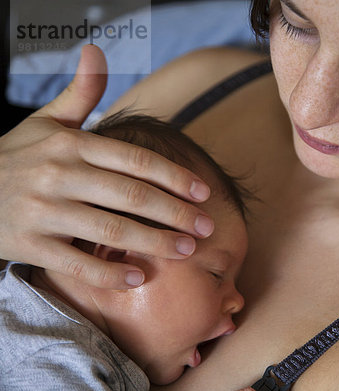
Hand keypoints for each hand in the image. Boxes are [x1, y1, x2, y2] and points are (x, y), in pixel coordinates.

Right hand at [0, 45, 212, 288]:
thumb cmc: (17, 156)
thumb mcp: (45, 120)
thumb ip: (79, 92)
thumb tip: (96, 50)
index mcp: (70, 144)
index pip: (134, 160)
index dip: (174, 176)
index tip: (203, 191)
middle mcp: (58, 175)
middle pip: (132, 196)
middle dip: (176, 213)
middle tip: (208, 226)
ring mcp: (43, 211)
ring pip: (110, 230)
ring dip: (154, 243)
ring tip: (187, 251)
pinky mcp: (29, 244)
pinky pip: (75, 263)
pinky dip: (108, 274)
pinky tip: (138, 279)